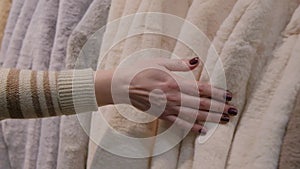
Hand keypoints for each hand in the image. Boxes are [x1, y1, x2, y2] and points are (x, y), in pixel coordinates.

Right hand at [94, 57, 237, 133]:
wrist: (123, 86)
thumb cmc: (140, 71)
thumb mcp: (160, 62)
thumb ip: (180, 64)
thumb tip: (196, 61)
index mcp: (174, 83)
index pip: (201, 89)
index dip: (216, 93)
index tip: (229, 95)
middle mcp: (174, 97)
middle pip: (201, 104)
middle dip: (219, 107)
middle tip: (233, 111)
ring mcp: (168, 108)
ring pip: (194, 115)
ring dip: (211, 118)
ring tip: (224, 120)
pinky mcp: (162, 116)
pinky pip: (180, 123)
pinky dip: (193, 127)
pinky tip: (203, 130)